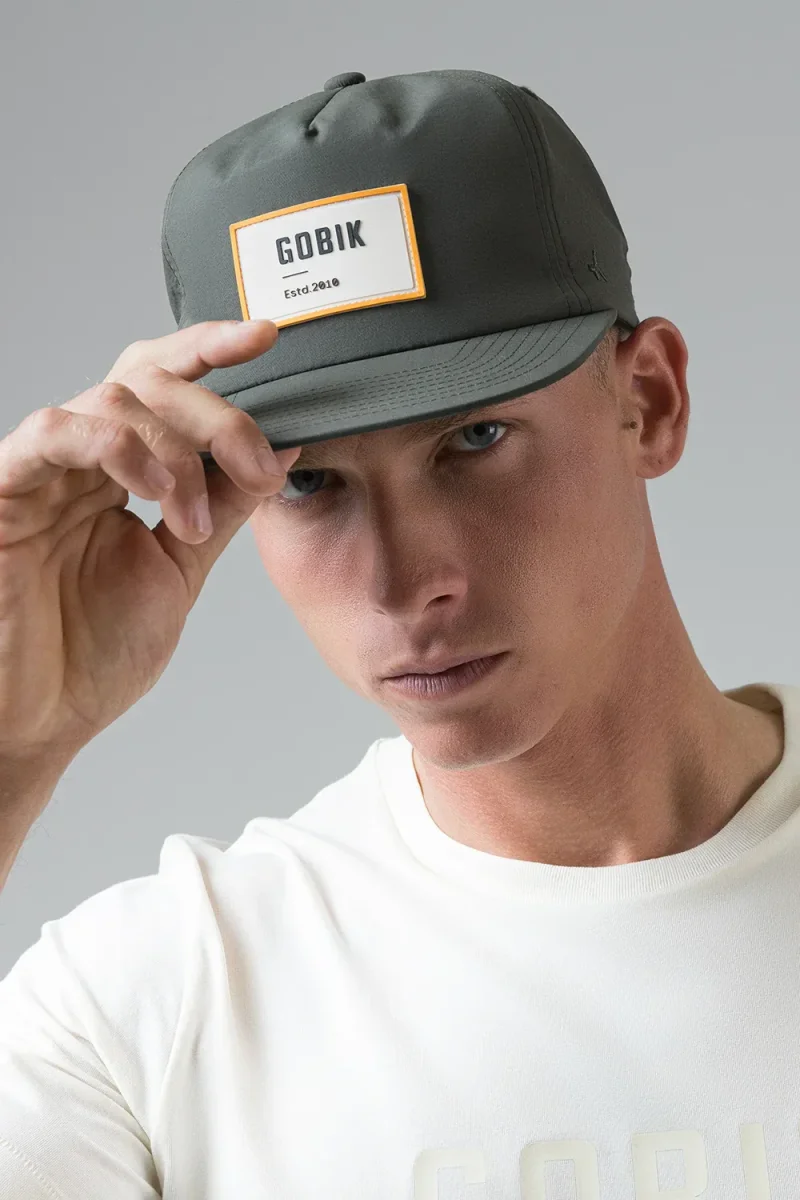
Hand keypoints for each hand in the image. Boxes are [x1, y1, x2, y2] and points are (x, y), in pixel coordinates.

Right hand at [0, 319, 299, 766]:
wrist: (35, 721)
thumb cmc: (90, 655)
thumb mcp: (177, 569)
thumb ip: (221, 506)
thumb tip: (280, 451)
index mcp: (121, 474)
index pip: (165, 387)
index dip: (212, 351)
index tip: (267, 338)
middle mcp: (82, 462)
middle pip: (150, 380)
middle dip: (219, 414)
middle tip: (257, 467)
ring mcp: (42, 473)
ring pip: (113, 398)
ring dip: (175, 447)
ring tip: (190, 516)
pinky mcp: (4, 491)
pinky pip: (52, 432)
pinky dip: (114, 444)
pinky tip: (152, 489)